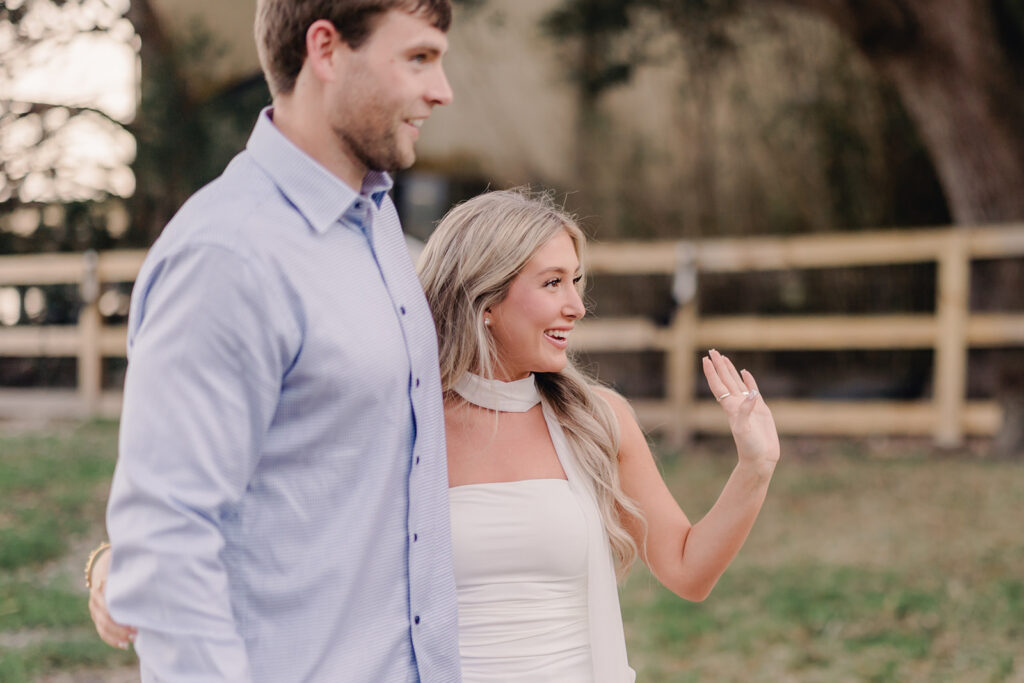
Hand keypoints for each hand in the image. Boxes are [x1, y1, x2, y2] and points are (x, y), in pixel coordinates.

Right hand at [87, 549, 136, 649]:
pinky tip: (124, 645)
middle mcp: (96, 599)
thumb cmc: (124, 571)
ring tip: (132, 641)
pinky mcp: (96, 618)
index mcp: (102, 587)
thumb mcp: (128, 571)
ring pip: (103, 627)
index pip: (109, 605)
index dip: (121, 615)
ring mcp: (94, 610)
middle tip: (137, 633)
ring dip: (118, 636)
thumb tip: (154, 577)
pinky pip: (102, 632)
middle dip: (121, 628)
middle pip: (106, 618)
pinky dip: (113, 640)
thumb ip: (135, 576)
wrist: (105, 570)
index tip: (136, 620)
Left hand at [702, 349, 779, 471]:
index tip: (706, 358)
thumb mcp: (744, 430)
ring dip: (730, 370)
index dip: (712, 372)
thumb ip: (746, 411)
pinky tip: (745, 372)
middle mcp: (737, 404)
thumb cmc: (749, 447)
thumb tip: (750, 393)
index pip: (718, 385)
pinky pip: (753, 389)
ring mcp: (748, 406)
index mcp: (730, 407)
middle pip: (725, 380)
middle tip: (712, 350)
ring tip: (724, 358)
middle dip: (719, 366)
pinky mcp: (760, 409)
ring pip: (737, 383)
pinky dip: (749, 380)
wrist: (760, 459)